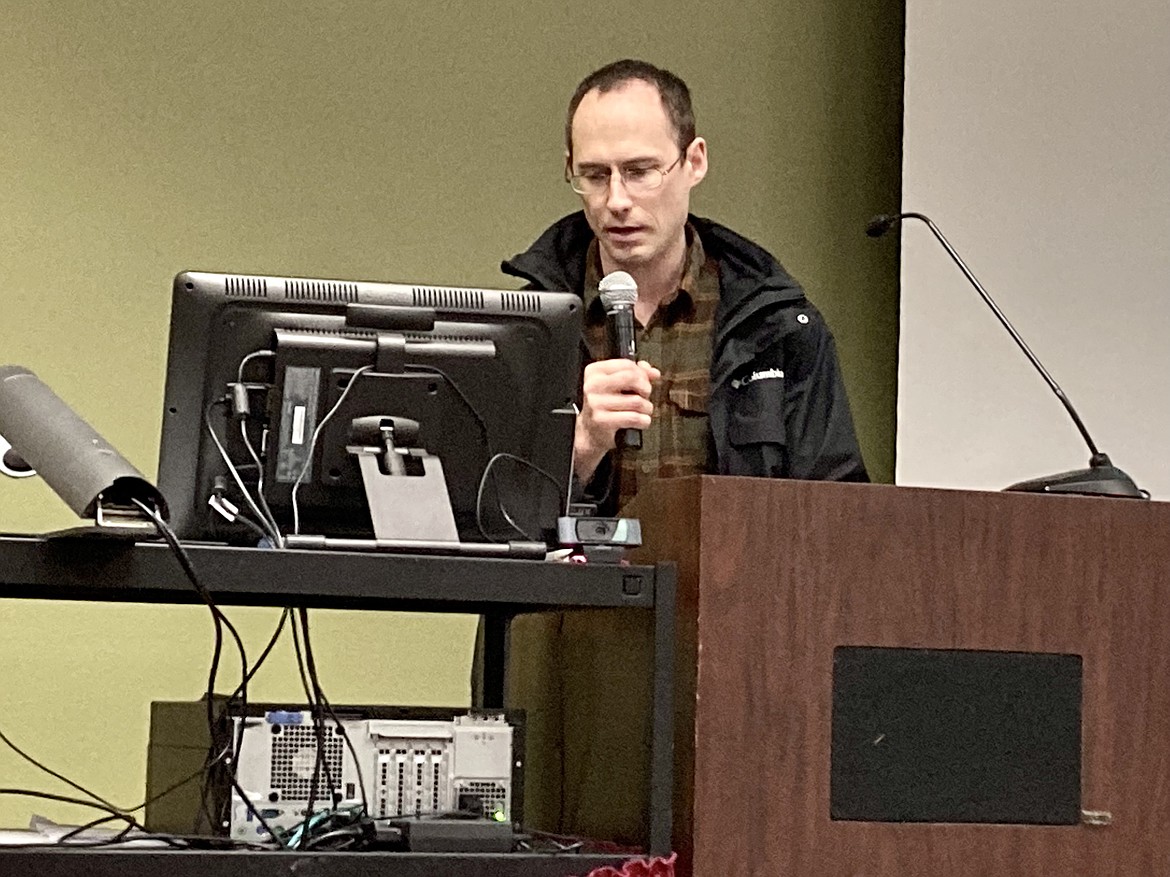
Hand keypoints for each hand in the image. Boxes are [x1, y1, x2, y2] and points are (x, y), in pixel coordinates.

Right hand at [574, 358, 659, 480]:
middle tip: (645, 395)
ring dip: (646, 408)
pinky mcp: (602, 420)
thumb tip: (653, 372)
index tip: (644, 382)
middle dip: (645, 388)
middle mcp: (593, 385)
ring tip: (642, 411)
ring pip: (636, 400)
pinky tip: (640, 421)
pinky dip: (643, 421)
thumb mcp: (617, 385)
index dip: (642, 373)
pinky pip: (633, 417)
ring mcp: (596, 403)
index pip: (626, 365)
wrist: (590, 431)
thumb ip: (636, 374)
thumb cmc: (605, 406)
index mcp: (594, 372)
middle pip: (632, 378)